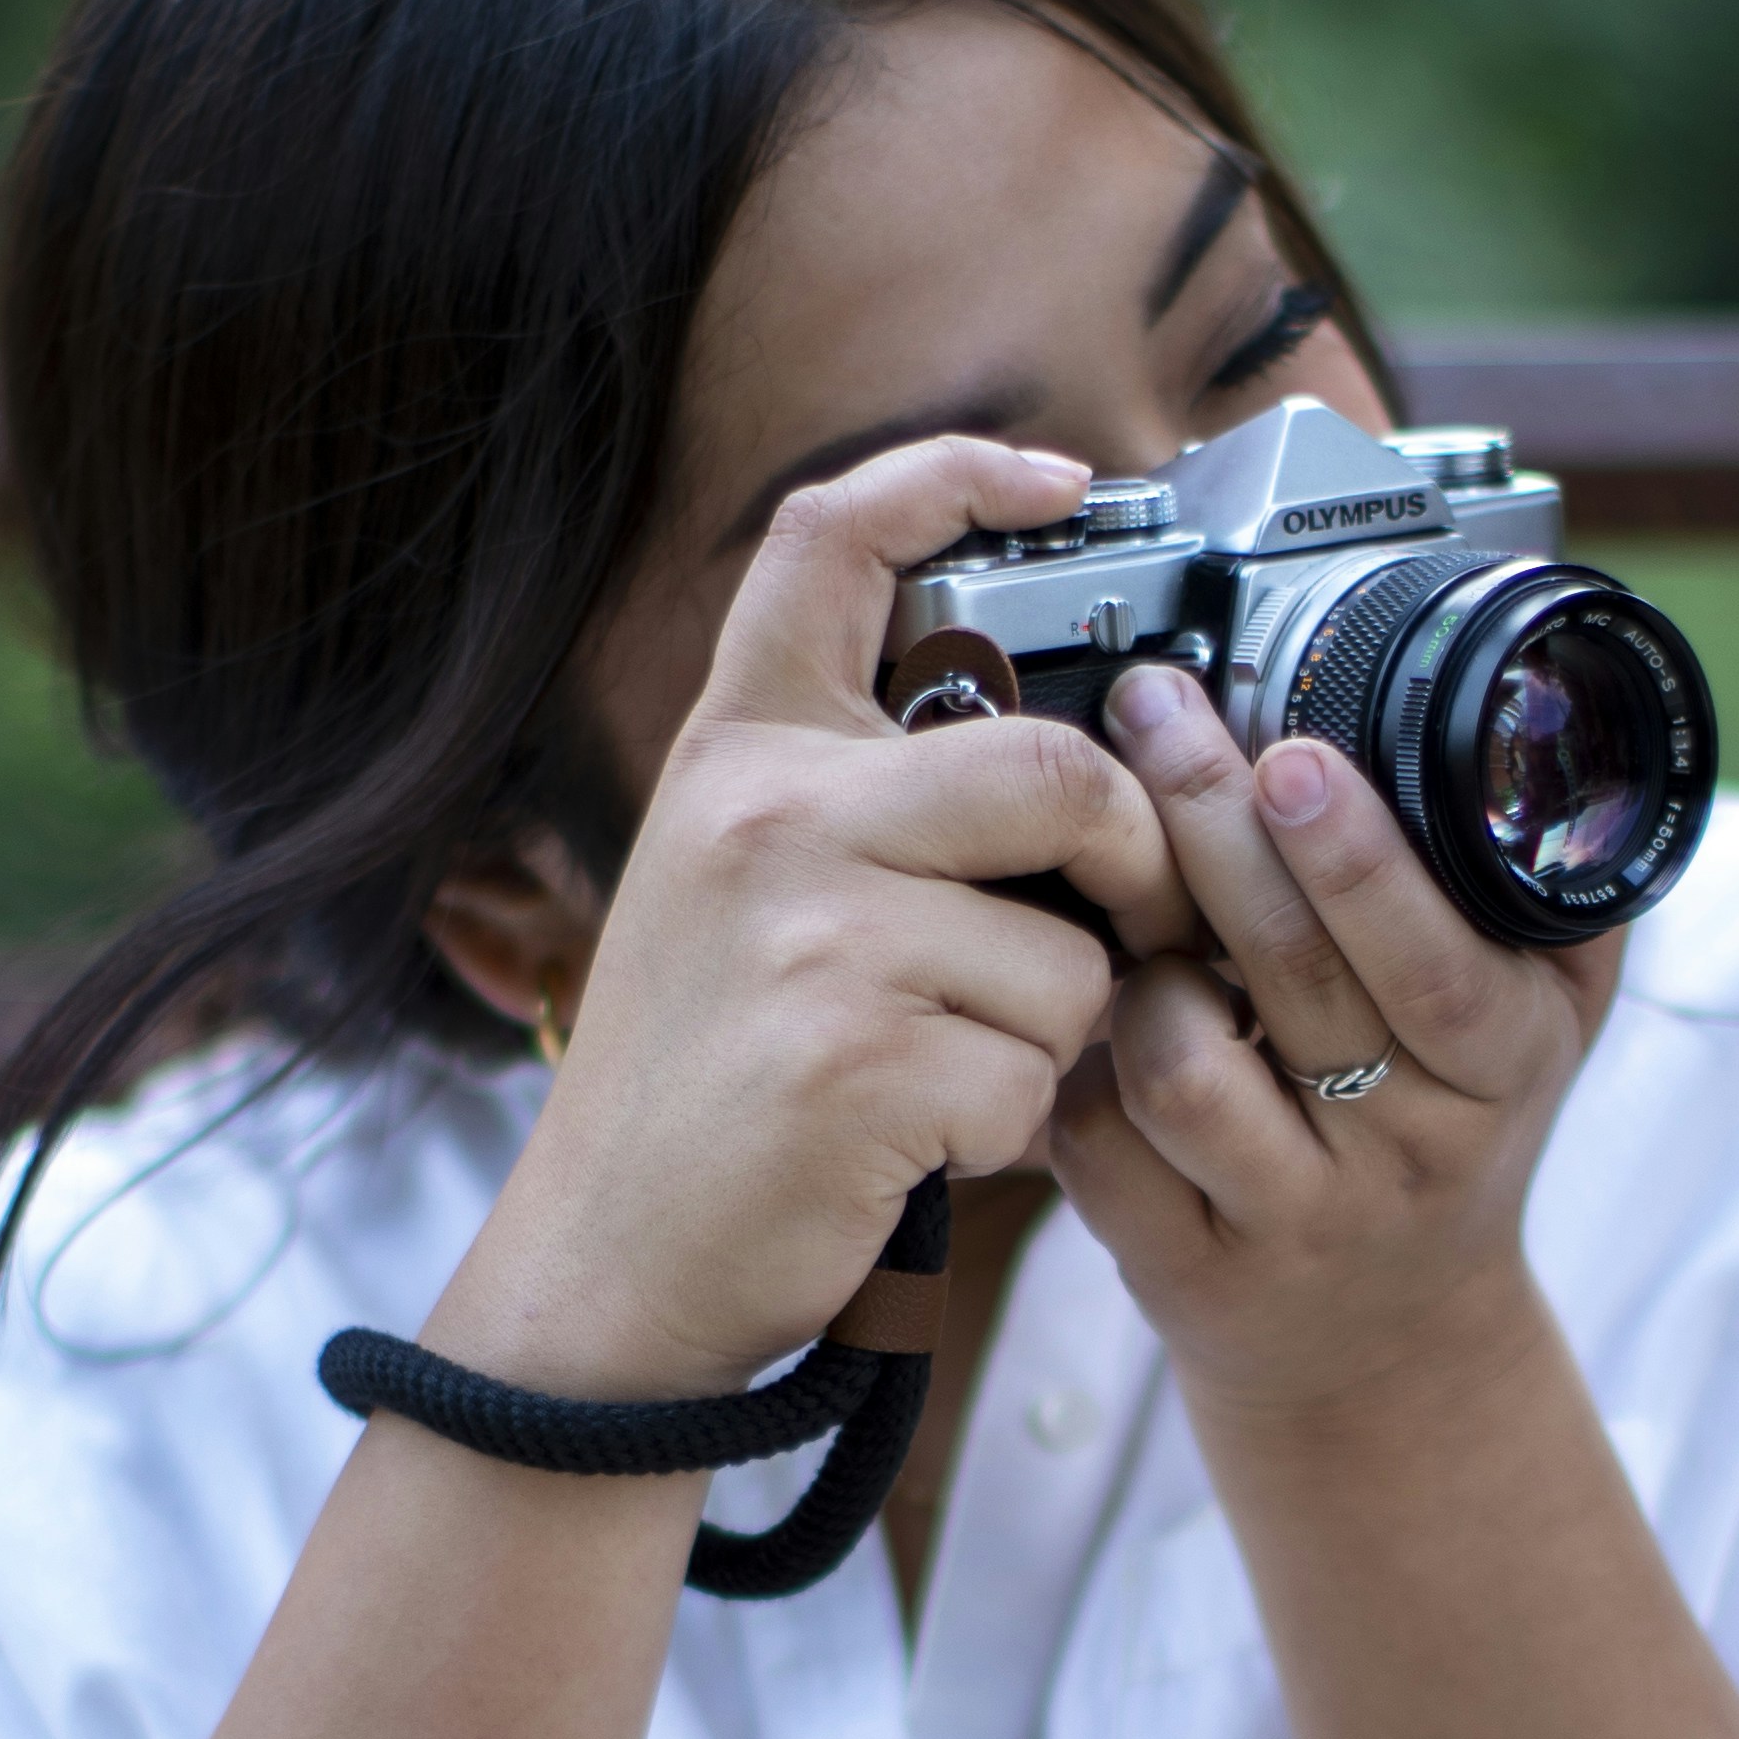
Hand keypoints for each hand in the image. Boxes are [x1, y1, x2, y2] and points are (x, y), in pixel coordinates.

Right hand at [435, 440, 1195, 1396]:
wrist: (608, 1265)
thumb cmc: (706, 1090)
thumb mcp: (740, 895)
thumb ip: (863, 805)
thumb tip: (1081, 765)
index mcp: (738, 755)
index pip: (831, 541)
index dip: (957, 473)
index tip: (1065, 478)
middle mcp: (767, 819)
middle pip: (1057, 768)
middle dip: (1130, 861)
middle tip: (1121, 927)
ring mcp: (810, 936)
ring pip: (1071, 954)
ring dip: (1054, 1040)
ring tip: (949, 1078)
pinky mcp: (858, 1060)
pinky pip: (1039, 1074)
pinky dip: (1014, 1131)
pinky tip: (922, 1147)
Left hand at [1053, 671, 1621, 1424]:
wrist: (1389, 1353)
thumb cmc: (1452, 1138)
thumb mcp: (1548, 1025)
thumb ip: (1555, 894)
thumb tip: (1547, 718)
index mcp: (1500, 1067)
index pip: (1435, 962)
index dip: (1359, 860)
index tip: (1295, 754)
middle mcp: (1403, 1153)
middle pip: (1289, 974)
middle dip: (1212, 822)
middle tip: (1159, 710)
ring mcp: (1289, 1221)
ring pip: (1177, 1065)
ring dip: (1140, 968)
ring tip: (1139, 914)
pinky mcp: (1185, 1273)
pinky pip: (1101, 1146)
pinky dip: (1079, 1065)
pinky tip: (1094, 1022)